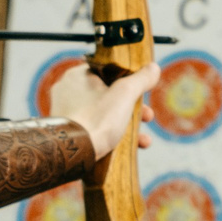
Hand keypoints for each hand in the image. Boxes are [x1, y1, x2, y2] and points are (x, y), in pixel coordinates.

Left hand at [47, 62, 161, 157]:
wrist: (74, 152)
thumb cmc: (98, 118)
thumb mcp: (125, 93)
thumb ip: (141, 79)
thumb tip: (153, 68)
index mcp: (77, 76)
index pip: (106, 71)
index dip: (128, 80)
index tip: (142, 91)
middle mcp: (68, 92)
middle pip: (108, 95)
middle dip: (133, 108)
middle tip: (147, 117)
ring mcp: (68, 114)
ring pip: (104, 114)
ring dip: (128, 125)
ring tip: (144, 139)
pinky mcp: (71, 133)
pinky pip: (96, 129)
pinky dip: (114, 136)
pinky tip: (132, 147)